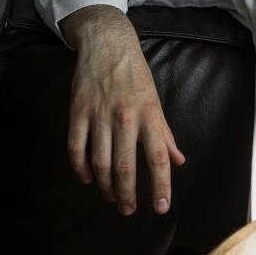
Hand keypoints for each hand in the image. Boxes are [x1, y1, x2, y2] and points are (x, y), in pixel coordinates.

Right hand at [60, 5, 185, 215]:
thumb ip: (165, 134)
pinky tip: (88, 178)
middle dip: (128, 194)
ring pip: (100, 162)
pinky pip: (76, 148)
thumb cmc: (135, 75)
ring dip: (105, 186)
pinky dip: (81, 168)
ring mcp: (99, 114)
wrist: (107, 44)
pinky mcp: (78, 111)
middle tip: (129, 210)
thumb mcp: (156, 102)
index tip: (162, 207)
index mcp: (150, 115)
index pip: (158, 157)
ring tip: (111, 198)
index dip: (161, 185)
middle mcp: (125, 117)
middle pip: (125, 167)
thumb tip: (179, 160)